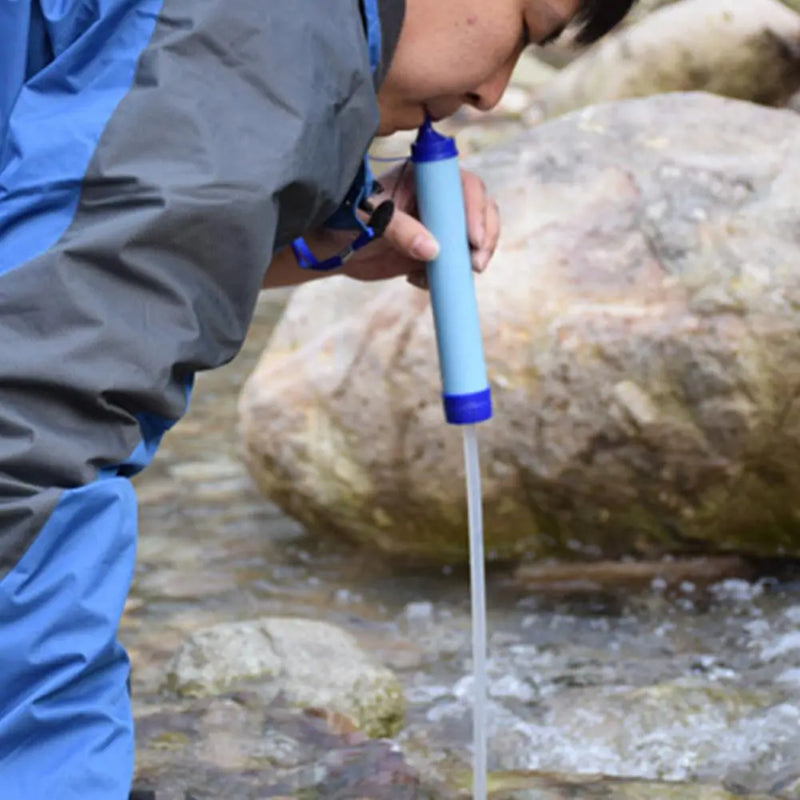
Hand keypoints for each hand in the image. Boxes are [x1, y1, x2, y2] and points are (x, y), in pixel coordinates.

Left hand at [339, 162, 500, 287]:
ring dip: (474, 257)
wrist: (329, 249)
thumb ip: (399, 230)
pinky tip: (420, 282)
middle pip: (480, 208)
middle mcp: (436, 196)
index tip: (472, 238)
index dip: (475, 208)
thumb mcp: (369, 220)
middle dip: (484, 236)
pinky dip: (450, 276)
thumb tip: (433, 250)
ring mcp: (438, 223)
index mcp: (423, 176)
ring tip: (457, 275)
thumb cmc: (343, 221)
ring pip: (474, 235)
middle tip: (476, 264)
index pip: (463, 184)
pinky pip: (457, 261)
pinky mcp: (435, 249)